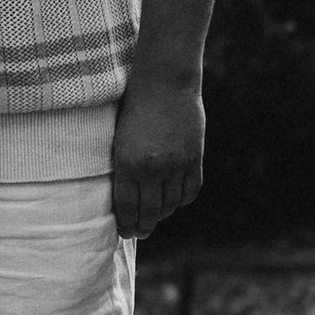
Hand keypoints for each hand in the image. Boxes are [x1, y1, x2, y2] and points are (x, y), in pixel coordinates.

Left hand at [111, 69, 204, 237]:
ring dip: (163, 214)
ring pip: (171, 204)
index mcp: (127, 164)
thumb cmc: (134, 106)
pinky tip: (175, 200)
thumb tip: (126, 198)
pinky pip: (190, 190)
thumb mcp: (120, 138)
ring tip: (157, 215)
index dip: (126, 224)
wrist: (164, 82)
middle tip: (141, 232)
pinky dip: (182, 199)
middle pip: (149, 212)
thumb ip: (124, 168)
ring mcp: (176, 165)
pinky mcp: (194, 158)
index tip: (125, 232)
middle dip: (143, 227)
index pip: (126, 207)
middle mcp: (152, 169)